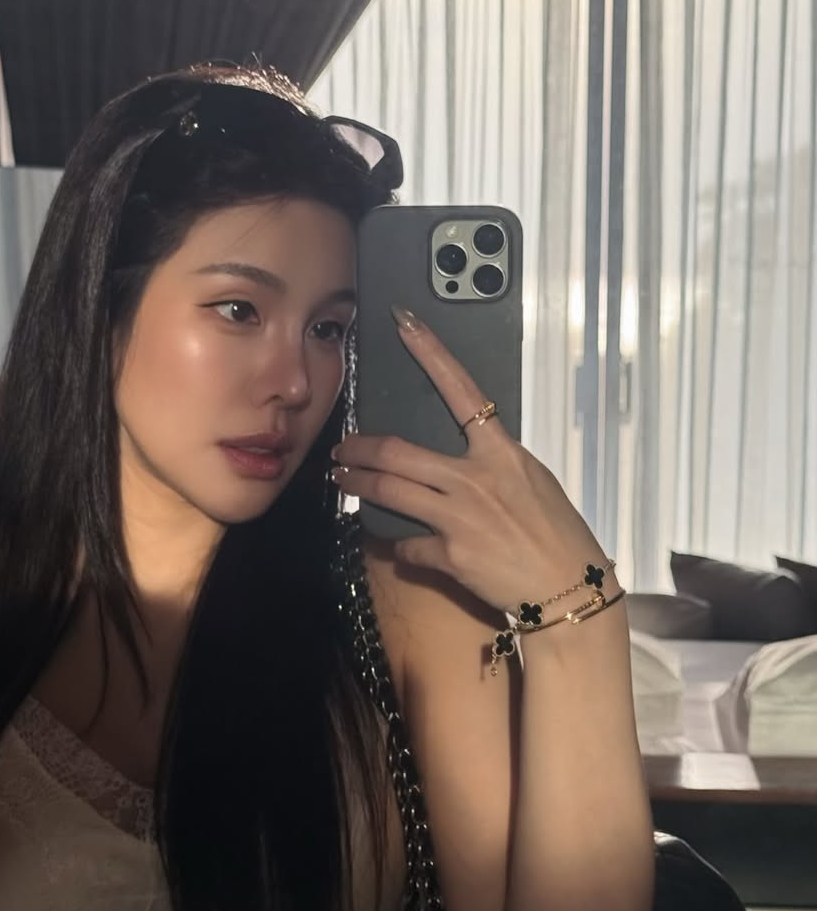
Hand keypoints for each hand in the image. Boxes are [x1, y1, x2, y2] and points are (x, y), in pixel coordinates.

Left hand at [332, 307, 610, 617]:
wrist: (570, 587)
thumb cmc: (559, 535)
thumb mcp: (533, 484)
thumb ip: (493, 468)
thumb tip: (462, 464)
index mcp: (502, 453)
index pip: (462, 390)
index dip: (431, 354)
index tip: (405, 323)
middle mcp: (476, 478)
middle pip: (399, 452)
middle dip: (361, 448)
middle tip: (341, 449)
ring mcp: (460, 516)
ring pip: (390, 492)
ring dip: (359, 484)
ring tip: (343, 479)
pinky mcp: (450, 554)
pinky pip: (409, 546)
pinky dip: (402, 547)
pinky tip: (400, 548)